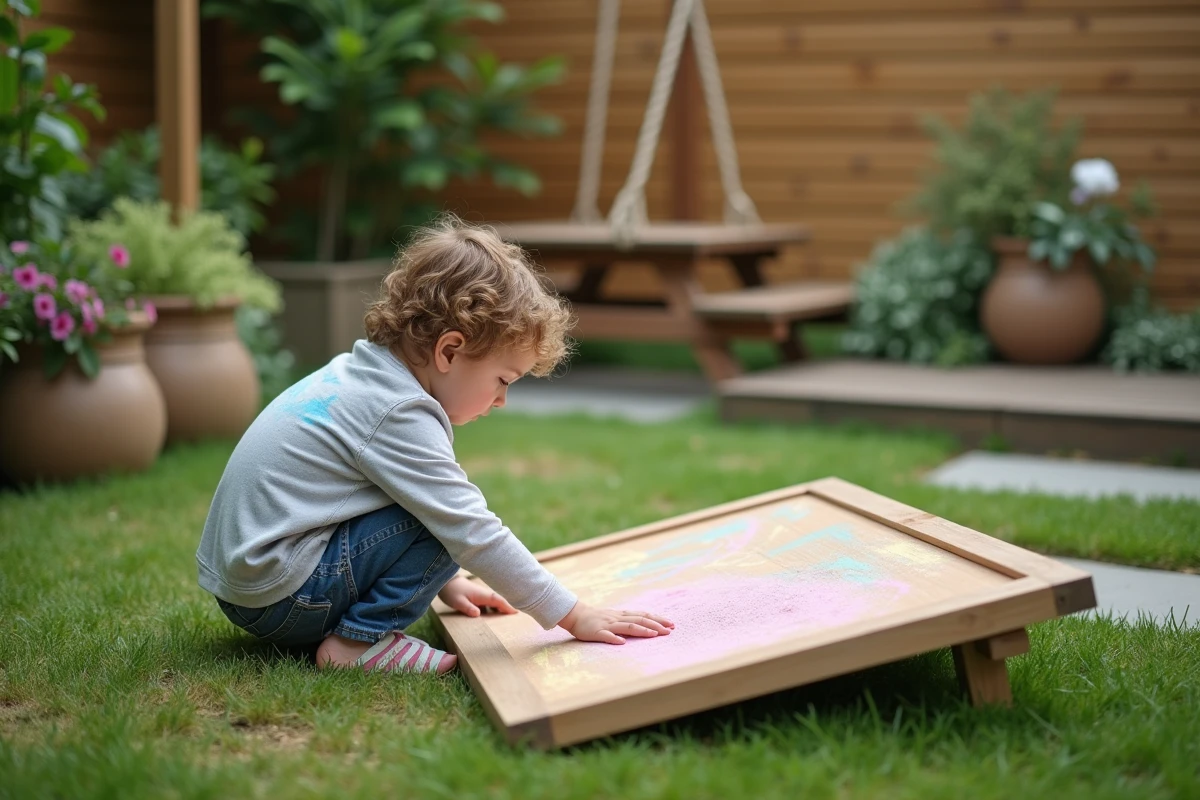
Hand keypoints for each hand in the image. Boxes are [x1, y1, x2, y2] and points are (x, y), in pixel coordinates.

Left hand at [438, 576, 516, 617]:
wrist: (446, 582)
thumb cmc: (452, 592)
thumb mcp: (458, 602)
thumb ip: (468, 608)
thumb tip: (478, 614)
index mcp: (483, 595)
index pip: (499, 601)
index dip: (508, 607)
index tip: (517, 613)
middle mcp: (485, 595)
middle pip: (500, 602)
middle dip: (508, 609)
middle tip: (519, 619)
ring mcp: (481, 596)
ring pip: (495, 604)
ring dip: (501, 610)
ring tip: (507, 621)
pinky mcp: (478, 598)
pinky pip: (489, 605)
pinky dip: (493, 611)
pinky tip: (492, 619)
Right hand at [558, 601, 674, 644]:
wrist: (576, 615)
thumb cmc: (597, 618)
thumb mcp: (615, 617)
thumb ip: (628, 621)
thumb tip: (647, 626)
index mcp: (622, 615)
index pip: (644, 616)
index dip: (658, 620)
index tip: (671, 624)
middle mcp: (617, 618)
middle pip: (639, 620)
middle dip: (655, 625)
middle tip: (669, 631)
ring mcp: (607, 625)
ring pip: (626, 626)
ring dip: (641, 630)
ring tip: (654, 635)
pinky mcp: (596, 632)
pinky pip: (606, 636)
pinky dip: (615, 639)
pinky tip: (622, 643)